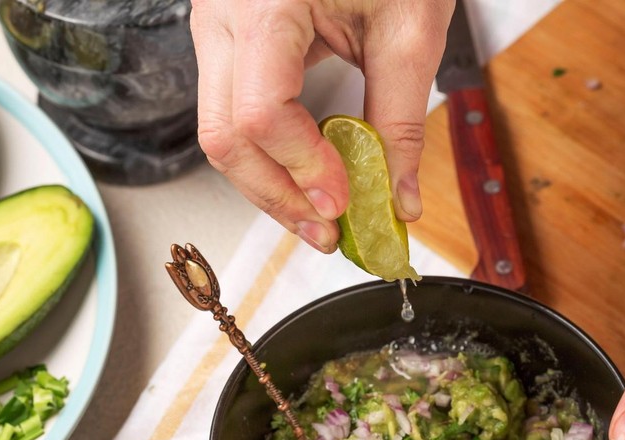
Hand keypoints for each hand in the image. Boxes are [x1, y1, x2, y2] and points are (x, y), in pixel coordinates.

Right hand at [190, 0, 453, 251]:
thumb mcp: (409, 26)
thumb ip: (401, 120)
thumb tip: (398, 201)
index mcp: (265, 3)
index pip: (260, 113)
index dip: (302, 168)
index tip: (344, 202)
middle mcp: (222, 17)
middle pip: (223, 137)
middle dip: (277, 196)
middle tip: (327, 232)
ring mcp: (215, 28)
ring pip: (219, 133)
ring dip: (269, 184)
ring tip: (319, 213)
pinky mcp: (226, 40)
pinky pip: (232, 113)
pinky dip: (269, 153)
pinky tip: (305, 174)